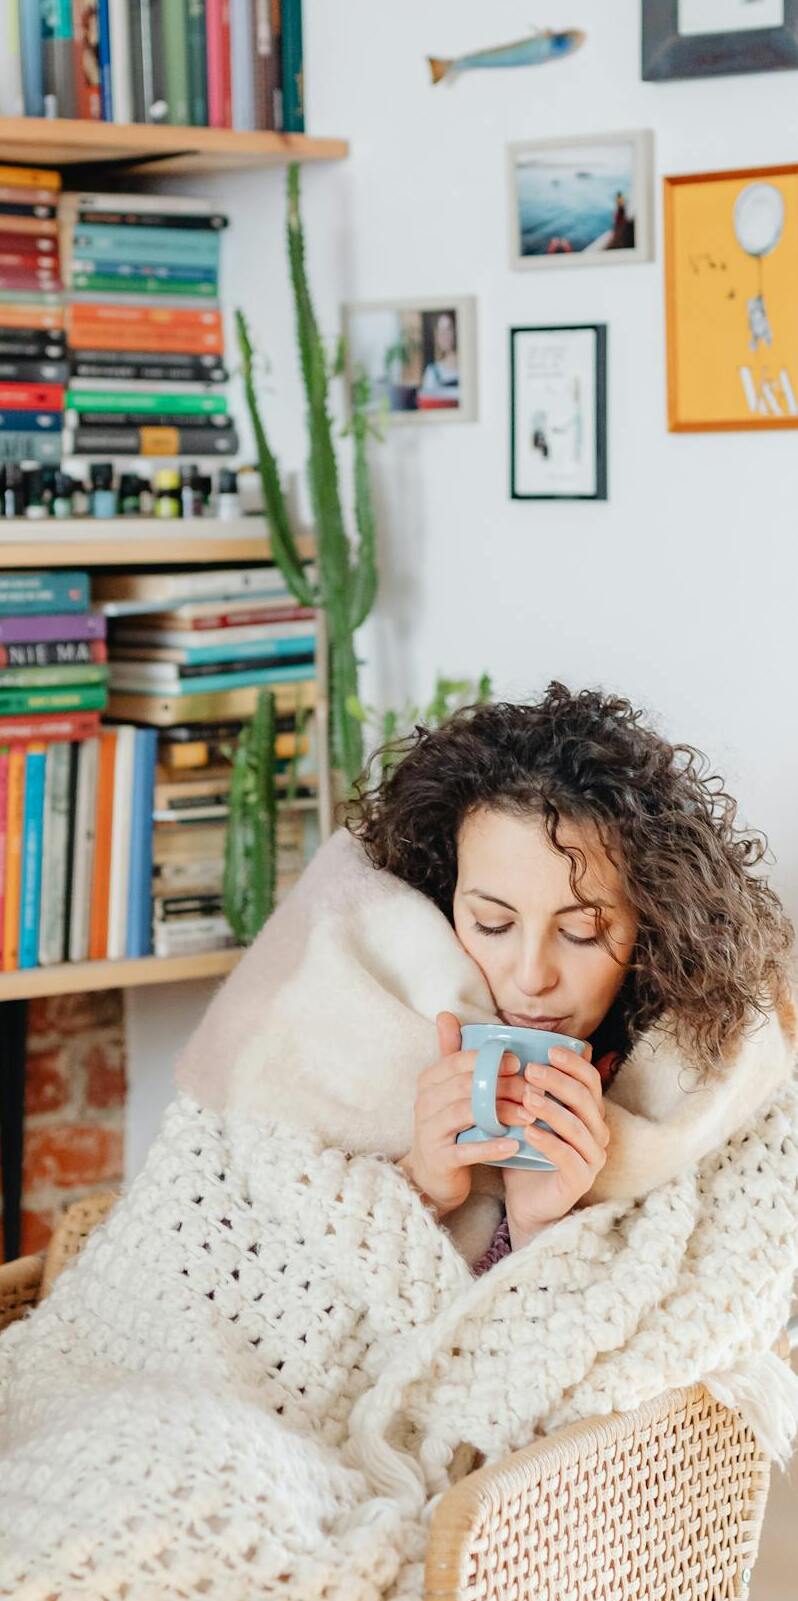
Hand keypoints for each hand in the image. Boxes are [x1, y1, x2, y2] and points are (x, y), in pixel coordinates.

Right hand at [398, 1011, 521, 1218]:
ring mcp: (429, 1131)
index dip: (490, 1059)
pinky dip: (492, 1146)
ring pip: (469, 1113)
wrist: (431, 1177)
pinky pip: (467, 1149)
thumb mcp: (447, 1089)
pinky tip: (515, 1145)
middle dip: (504, 1085)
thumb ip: (451, 1054)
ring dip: (503, 1113)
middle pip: (468, 1085)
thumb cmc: (448, 1126)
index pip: (459, 1060)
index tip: (519, 1062)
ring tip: (530, 1116)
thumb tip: (446, 1014)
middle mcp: (424, 1102)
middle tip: (534, 1090)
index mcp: (429, 1081)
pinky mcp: (439, 1158)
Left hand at [501, 1042, 609, 1238]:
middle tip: (530, 1071)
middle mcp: (597, 1130)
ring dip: (552, 1108)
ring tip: (526, 1098)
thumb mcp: (521, 1113)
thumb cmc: (524, 1151)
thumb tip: (498, 1043)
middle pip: (585, 1098)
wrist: (524, 1201)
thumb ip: (514, 1080)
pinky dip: (549, 1142)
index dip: (572, 1062)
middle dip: (558, 1081)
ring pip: (578, 1126)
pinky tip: (528, 1132)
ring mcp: (592, 1156)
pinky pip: (569, 1157)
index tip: (548, 1050)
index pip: (589, 1078)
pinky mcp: (581, 1179)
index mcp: (588, 1110)